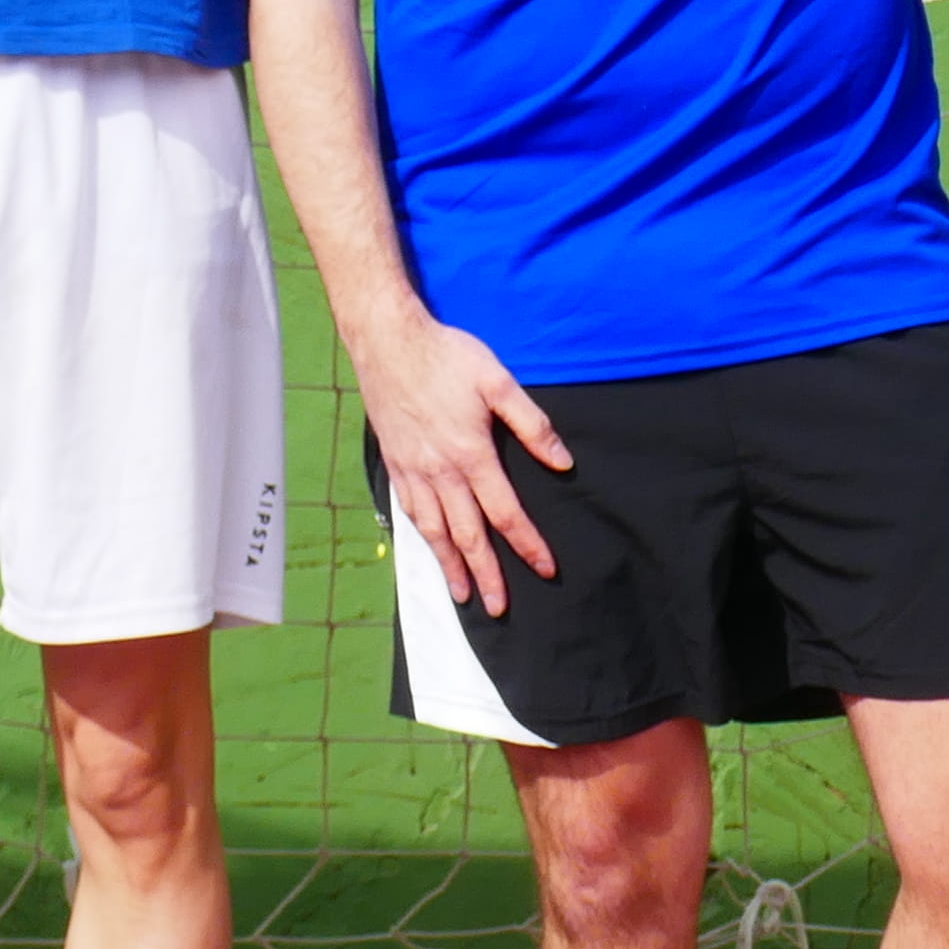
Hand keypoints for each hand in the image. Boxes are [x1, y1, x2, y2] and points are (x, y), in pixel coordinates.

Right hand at [353, 309, 572, 613]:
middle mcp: (439, 471)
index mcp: (470, 454)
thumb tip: (562, 463)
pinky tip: (432, 547)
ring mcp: (413, 470)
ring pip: (434, 530)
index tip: (544, 569)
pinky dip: (424, 537)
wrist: (386, 341)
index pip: (504, 512)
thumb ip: (532, 424)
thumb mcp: (498, 381)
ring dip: (450, 566)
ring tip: (462, 595)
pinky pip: (411, 510)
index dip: (526, 544)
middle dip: (485, 574)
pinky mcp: (395, 463)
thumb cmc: (446, 356)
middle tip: (499, 607)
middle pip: (467, 534)